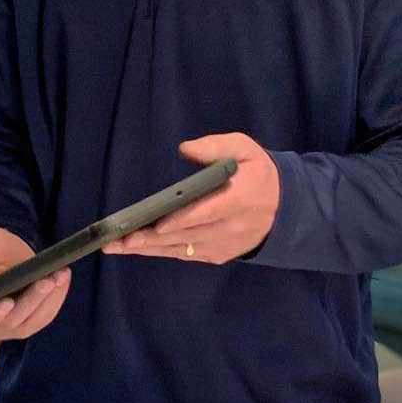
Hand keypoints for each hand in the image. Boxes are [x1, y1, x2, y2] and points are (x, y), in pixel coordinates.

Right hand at [0, 227, 69, 341]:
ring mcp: (13, 327)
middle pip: (10, 322)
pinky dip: (57, 298)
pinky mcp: (32, 322)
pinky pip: (47, 315)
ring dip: (48, 299)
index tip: (6, 302)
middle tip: (45, 280)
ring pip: (32, 320)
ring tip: (59, 275)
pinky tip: (63, 278)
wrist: (7, 251)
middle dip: (30, 301)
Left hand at [103, 134, 280, 263]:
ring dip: (148, 249)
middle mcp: (232, 227)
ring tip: (116, 246)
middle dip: (151, 239)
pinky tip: (136, 249)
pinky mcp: (218, 255)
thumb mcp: (244, 149)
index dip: (182, 220)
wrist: (285, 208)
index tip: (156, 224)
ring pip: (181, 249)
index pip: (208, 212)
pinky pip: (186, 255)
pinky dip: (161, 252)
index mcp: (241, 198)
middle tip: (119, 239)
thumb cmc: (257, 173)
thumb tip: (185, 148)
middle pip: (187, 236)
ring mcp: (225, 245)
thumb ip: (216, 147)